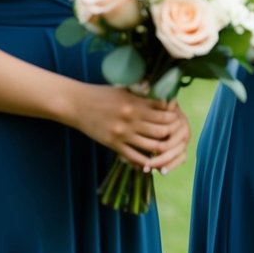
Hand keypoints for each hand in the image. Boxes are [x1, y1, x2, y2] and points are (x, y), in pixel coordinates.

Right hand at [66, 83, 185, 169]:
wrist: (76, 104)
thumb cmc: (102, 94)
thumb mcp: (125, 90)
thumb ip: (144, 95)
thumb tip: (164, 96)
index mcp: (136, 104)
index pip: (165, 113)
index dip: (174, 116)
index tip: (177, 118)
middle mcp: (131, 119)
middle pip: (162, 130)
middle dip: (171, 133)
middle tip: (175, 135)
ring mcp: (122, 133)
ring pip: (151, 146)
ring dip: (162, 148)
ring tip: (167, 148)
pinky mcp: (113, 144)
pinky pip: (134, 156)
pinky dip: (145, 161)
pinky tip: (151, 162)